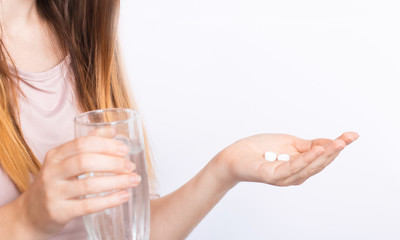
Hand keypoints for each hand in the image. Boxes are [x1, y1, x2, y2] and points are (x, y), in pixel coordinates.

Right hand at [19, 135, 141, 236]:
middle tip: (131, 166)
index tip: (125, 149)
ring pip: (89, 185)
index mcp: (56, 155)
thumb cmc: (57, 182)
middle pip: (85, 162)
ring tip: (133, 180)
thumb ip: (89, 143)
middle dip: (113, 163)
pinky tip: (124, 196)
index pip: (82, 143)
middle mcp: (52, 172)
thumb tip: (113, 130)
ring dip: (116, 182)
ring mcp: (54, 192)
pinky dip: (109, 201)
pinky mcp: (59, 212)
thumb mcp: (66, 160)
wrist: (32, 212)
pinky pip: (88, 206)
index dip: (106, 145)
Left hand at [214, 132, 358, 187]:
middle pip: (320, 163)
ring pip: (309, 166)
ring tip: (339, 143)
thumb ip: (309, 145)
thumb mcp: (290, 143)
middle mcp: (295, 175)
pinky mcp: (273, 176)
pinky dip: (306, 159)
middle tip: (348, 138)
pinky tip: (317, 150)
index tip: (353, 135)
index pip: (322, 157)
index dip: (338, 146)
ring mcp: (285, 177)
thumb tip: (331, 142)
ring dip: (325, 154)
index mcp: (300, 167)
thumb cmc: (261, 149)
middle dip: (336, 150)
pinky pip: (292, 168)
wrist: (235, 155)